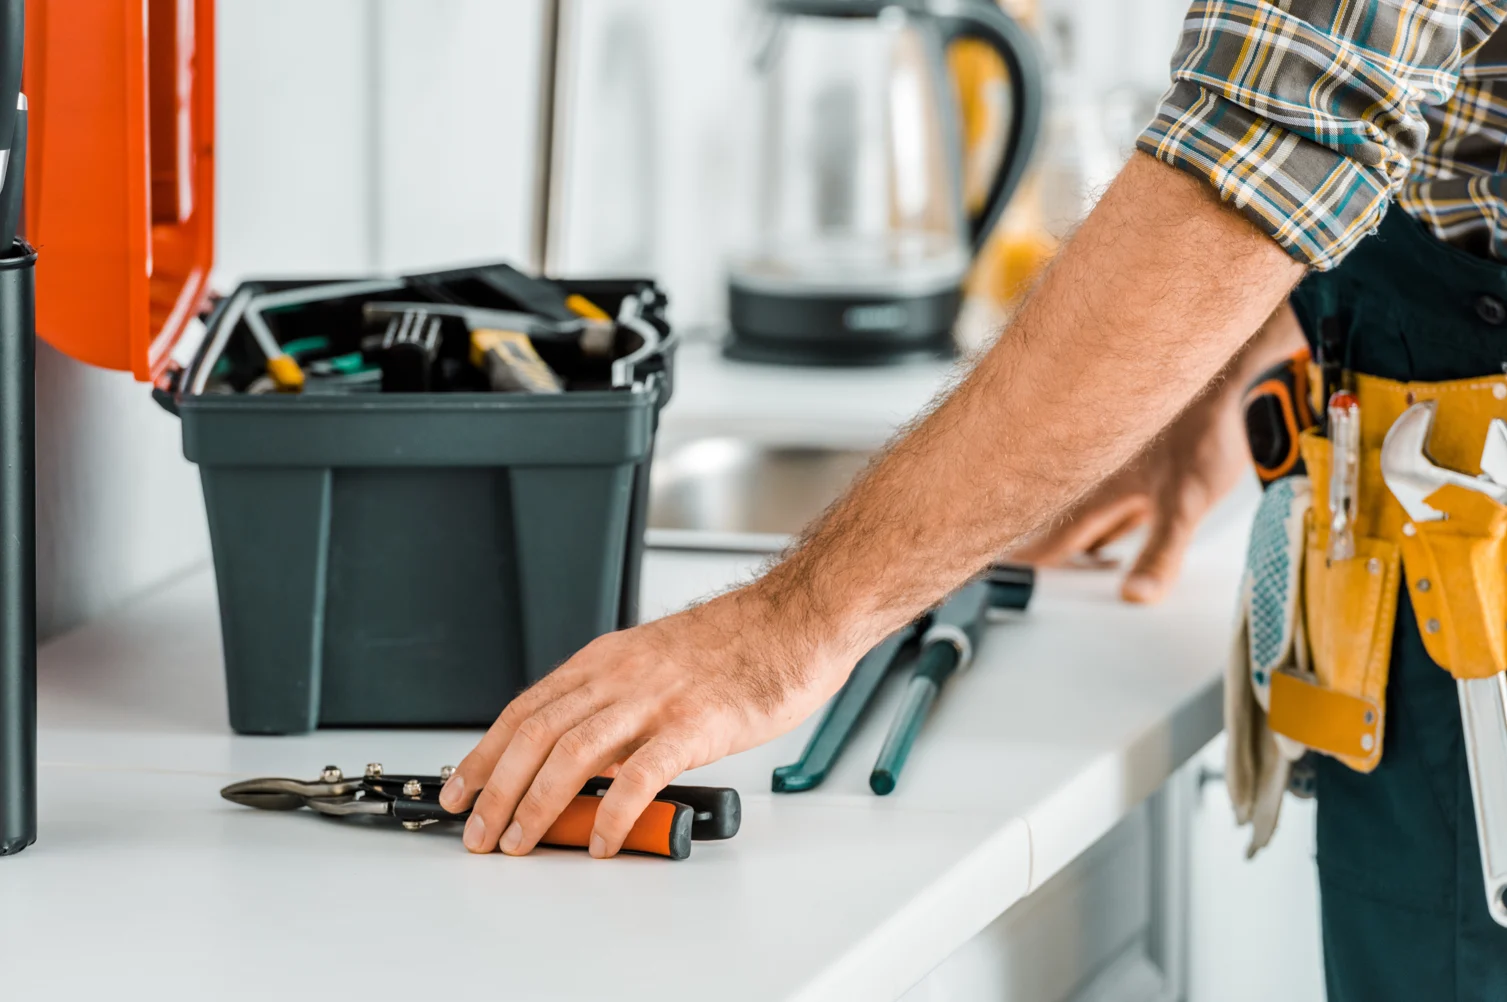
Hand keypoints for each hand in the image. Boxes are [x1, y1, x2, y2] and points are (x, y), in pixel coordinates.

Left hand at [438, 586, 857, 857]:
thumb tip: (585, 760)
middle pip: (536, 735)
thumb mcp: (656, 663)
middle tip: (479, 834)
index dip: (483, 754)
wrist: (794, 621)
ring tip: (519, 843)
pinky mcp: (695, 724)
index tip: (460, 790)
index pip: (524, 709)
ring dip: (536, 804)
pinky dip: (613, 813)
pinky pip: (641, 775)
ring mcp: (656, 699)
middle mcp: (620, 676)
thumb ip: (617, 704)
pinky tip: (602, 841)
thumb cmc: (737, 646)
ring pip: (572, 754)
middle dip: (497, 790)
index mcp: (606, 661)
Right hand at [1009, 384, 1249, 602]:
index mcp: (1099, 488)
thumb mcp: (1185, 501)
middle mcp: (1104, 473)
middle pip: (1067, 522)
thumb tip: (1135, 595)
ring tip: (1073, 555)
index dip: (1030, 561)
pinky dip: (1117, 514)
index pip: (1053, 538)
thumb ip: (1161, 552)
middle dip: (1052, 548)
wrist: (1235, 372)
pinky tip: (1125, 519)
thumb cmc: (1207, 423)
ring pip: (1093, 505)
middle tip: (1030, 570)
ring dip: (1085, 531)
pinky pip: (1120, 493)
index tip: (1006, 578)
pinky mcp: (1151, 453)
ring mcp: (1127, 463)